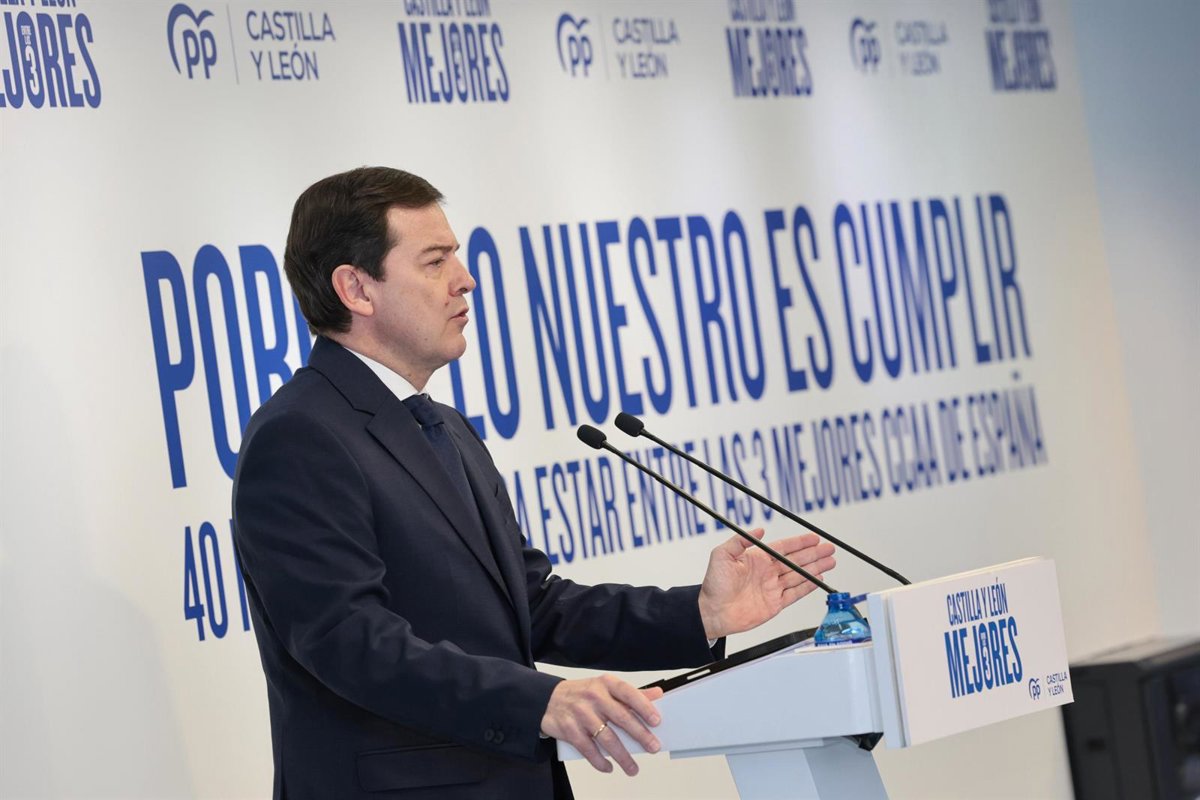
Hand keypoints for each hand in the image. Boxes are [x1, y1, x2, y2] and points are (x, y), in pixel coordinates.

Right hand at [540, 675, 663, 775]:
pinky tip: (609, 767)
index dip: (644, 707)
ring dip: (622, 756)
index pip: (628, 693)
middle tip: (653, 747)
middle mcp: (593, 697)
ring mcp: (581, 713)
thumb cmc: (582, 694)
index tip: (656, 721)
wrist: (547, 699)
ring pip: (606, 738)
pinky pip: (588, 749)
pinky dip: (600, 761)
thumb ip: (631, 693)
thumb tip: (657, 694)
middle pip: (620, 717)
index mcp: (605, 684)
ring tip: (633, 767)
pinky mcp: (570, 730)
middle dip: (640, 735)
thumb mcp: (605, 687)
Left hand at [698, 531, 835, 639]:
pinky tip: (818, 578)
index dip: (800, 542)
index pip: (784, 548)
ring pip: (799, 575)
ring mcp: (772, 588)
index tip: (814, 538)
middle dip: (814, 554)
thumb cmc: (713, 584)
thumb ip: (739, 541)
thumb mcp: (721, 555)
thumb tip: (758, 530)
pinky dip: (808, 586)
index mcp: (757, 559)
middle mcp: (768, 572)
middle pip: (796, 560)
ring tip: (830, 561)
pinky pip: (795, 593)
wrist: (712, 612)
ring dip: (815, 568)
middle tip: (829, 548)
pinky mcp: (775, 604)